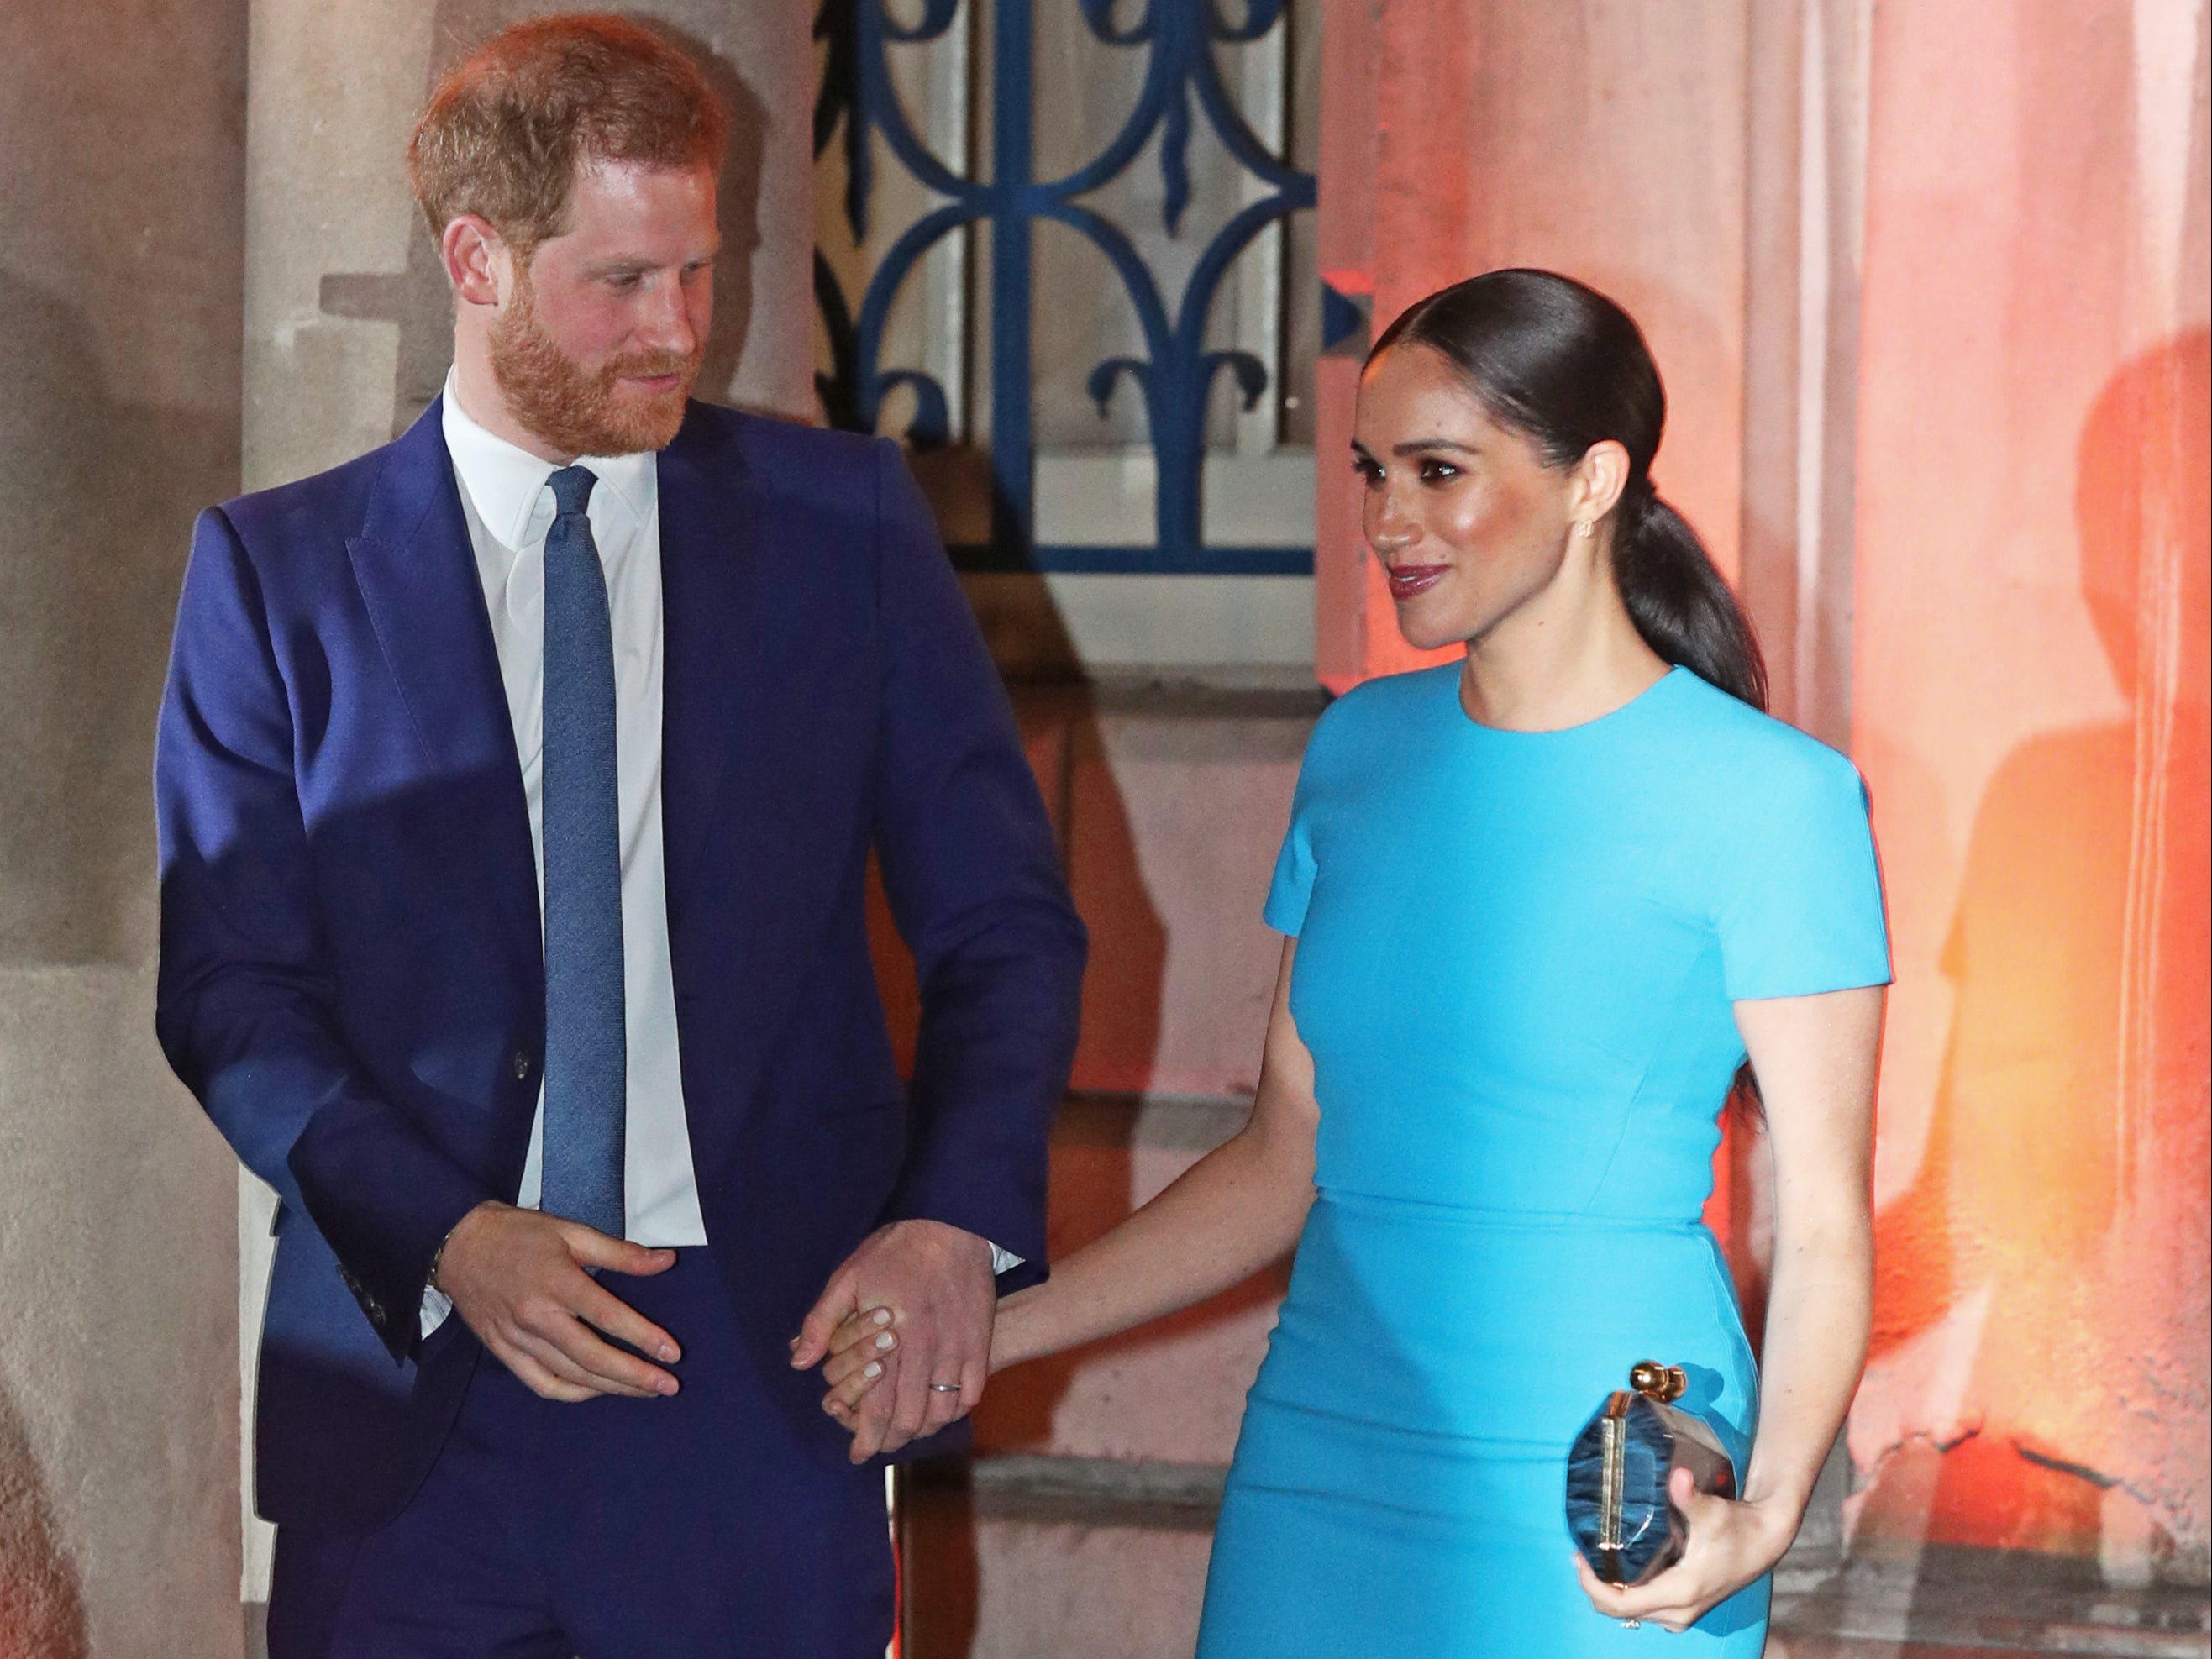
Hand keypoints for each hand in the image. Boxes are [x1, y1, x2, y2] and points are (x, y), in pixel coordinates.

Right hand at [434, 1201, 682, 1402]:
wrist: (459, 1245)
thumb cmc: (520, 1235)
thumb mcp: (572, 1232)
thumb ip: (621, 1253)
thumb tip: (667, 1261)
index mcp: (558, 1282)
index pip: (609, 1318)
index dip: (644, 1338)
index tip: (672, 1353)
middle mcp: (537, 1316)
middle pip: (592, 1357)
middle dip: (635, 1376)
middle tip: (668, 1385)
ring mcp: (518, 1339)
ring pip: (570, 1376)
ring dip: (611, 1388)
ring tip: (644, 1390)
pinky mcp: (504, 1352)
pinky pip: (542, 1384)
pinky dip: (573, 1393)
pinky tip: (598, 1391)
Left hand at [789, 1219, 994, 1462]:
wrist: (953, 1223)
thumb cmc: (895, 1250)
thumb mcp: (848, 1276)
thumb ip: (821, 1321)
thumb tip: (800, 1362)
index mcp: (891, 1336)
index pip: (878, 1406)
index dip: (867, 1438)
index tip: (859, 1454)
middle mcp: (926, 1349)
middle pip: (910, 1418)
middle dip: (891, 1440)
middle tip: (880, 1443)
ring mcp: (957, 1347)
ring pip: (942, 1412)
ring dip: (923, 1427)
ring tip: (907, 1428)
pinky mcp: (979, 1341)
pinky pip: (971, 1393)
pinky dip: (954, 1409)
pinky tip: (939, 1407)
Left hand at [1572, 1468, 1795, 1631]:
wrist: (1764, 1542)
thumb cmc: (1737, 1527)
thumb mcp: (1712, 1511)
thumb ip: (1690, 1497)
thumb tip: (1678, 1476)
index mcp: (1680, 1592)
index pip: (1621, 1603)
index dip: (1592, 1585)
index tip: (1577, 1557)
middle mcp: (1678, 1612)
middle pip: (1620, 1610)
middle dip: (1595, 1585)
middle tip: (1581, 1553)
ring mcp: (1681, 1615)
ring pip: (1631, 1612)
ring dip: (1610, 1590)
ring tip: (1596, 1557)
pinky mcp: (1684, 1609)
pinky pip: (1643, 1608)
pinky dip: (1626, 1591)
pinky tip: (1620, 1566)